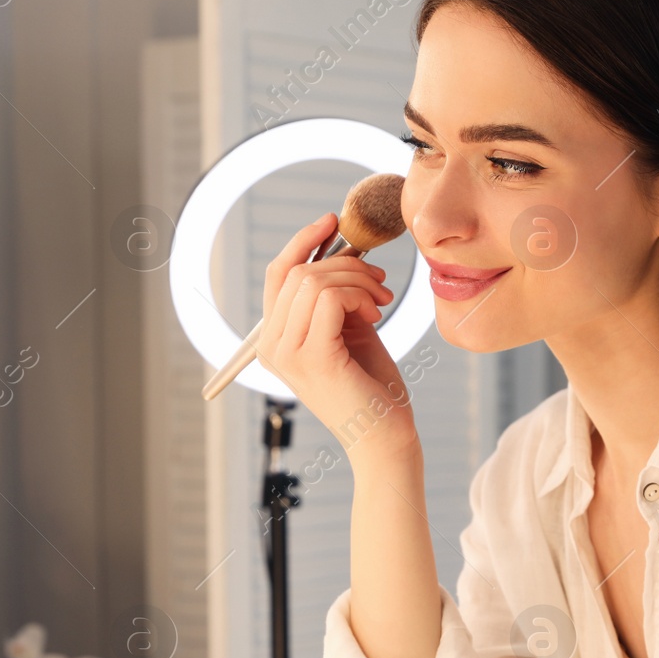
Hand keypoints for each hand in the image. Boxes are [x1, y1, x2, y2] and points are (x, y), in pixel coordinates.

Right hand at [256, 212, 419, 462]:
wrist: (386, 436)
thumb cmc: (372, 387)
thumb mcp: (350, 330)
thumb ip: (336, 297)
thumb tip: (341, 251)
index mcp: (276, 341)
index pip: (278, 275)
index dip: (303, 242)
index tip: (332, 221)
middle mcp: (273, 348)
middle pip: (296, 272)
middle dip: (344, 263)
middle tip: (379, 281)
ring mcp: (288, 353)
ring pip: (313, 281)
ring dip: (357, 280)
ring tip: (380, 301)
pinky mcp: (312, 357)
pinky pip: (328, 297)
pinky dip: (358, 295)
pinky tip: (375, 315)